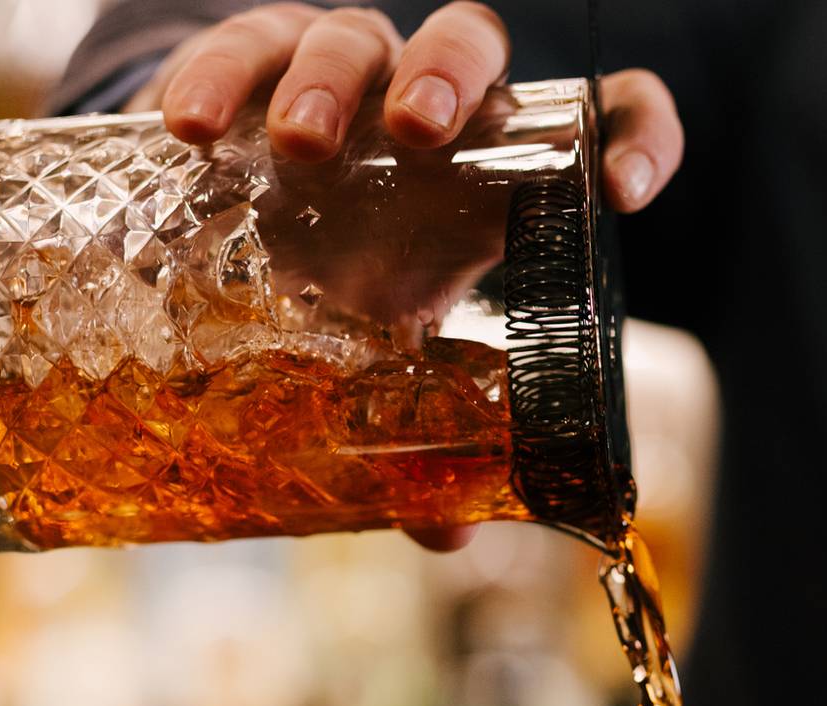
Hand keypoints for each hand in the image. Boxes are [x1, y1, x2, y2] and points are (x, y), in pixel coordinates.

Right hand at [129, 3, 682, 550]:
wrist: (234, 234)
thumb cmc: (341, 291)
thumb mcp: (388, 363)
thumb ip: (422, 438)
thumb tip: (450, 536)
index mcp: (494, 178)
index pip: (596, 119)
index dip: (632, 135)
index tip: (624, 193)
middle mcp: (428, 118)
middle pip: (469, 44)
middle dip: (449, 79)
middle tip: (420, 137)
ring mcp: (342, 82)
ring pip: (357, 35)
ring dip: (332, 81)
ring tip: (300, 149)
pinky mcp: (253, 63)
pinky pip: (246, 42)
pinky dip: (220, 74)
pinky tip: (194, 129)